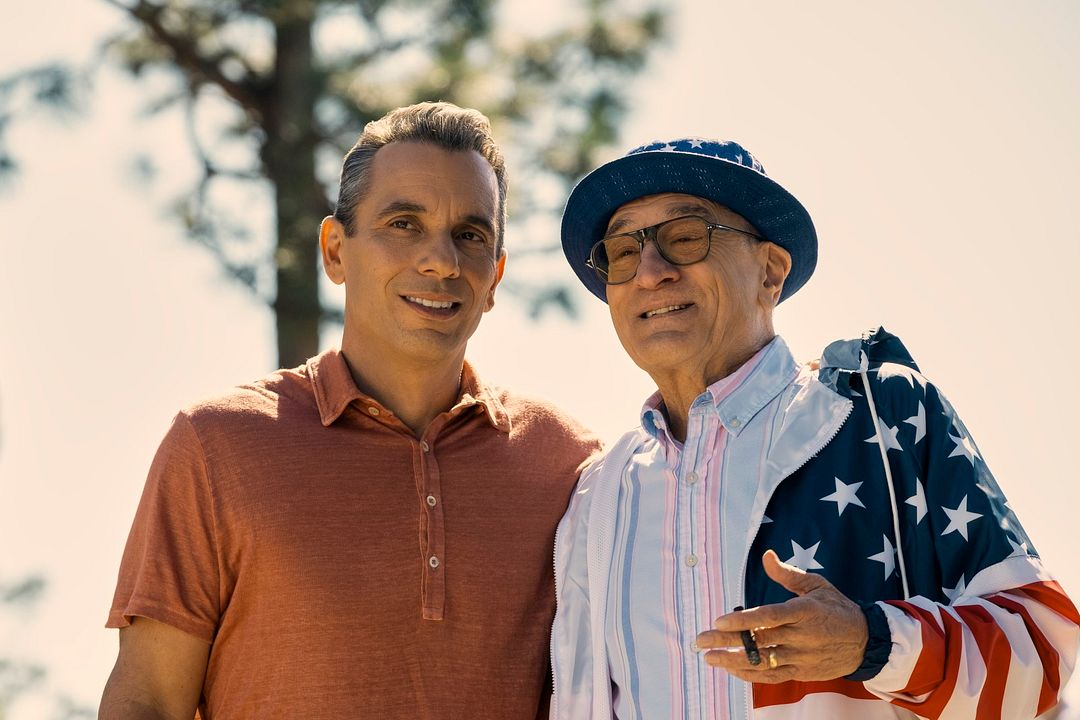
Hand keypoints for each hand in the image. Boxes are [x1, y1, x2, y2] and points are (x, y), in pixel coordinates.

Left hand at [695, 550, 867, 683]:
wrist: (866, 642)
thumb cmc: (837, 608)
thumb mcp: (816, 585)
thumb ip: (787, 574)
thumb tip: (766, 556)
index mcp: (804, 612)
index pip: (768, 617)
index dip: (743, 621)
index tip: (719, 620)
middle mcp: (801, 637)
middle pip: (759, 641)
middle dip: (727, 641)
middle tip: (700, 639)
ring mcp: (801, 658)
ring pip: (762, 662)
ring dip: (732, 661)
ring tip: (708, 657)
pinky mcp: (801, 673)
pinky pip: (771, 677)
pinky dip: (749, 675)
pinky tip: (730, 669)